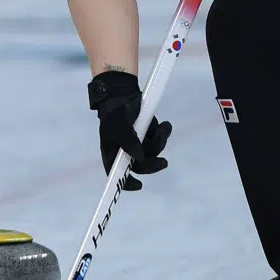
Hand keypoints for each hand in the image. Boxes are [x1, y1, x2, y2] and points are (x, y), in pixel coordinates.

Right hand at [87, 72, 170, 190]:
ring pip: (154, 151)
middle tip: (164, 163)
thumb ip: (128, 142)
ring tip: (161, 128)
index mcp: (114, 155)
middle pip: (142, 166)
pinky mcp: (150, 134)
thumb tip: (140, 158)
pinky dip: (164, 132)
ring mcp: (141, 143)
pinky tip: (164, 124)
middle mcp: (128, 152)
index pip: (119, 175)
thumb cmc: (114, 113)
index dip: (128, 184)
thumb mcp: (118, 126)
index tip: (139, 185)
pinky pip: (161, 138)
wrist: (122, 94)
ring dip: (160, 141)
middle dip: (153, 165)